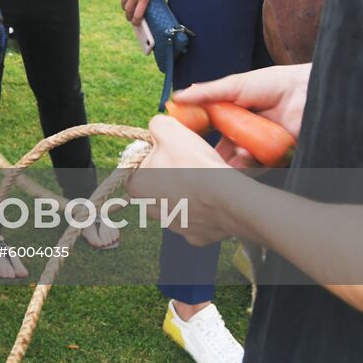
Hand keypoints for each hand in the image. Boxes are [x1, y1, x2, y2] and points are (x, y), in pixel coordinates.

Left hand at [127, 115, 241, 245]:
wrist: (227, 196)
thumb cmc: (193, 164)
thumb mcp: (168, 129)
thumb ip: (156, 125)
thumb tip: (157, 127)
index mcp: (136, 186)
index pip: (137, 165)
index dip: (154, 152)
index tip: (170, 148)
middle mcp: (150, 209)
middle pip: (158, 184)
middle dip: (171, 172)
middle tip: (190, 161)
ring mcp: (174, 225)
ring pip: (179, 201)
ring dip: (189, 190)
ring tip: (206, 178)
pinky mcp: (196, 236)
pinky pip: (199, 217)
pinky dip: (206, 207)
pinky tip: (214, 196)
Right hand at [172, 63, 308, 166]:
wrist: (305, 90)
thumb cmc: (272, 83)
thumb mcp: (233, 85)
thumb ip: (206, 93)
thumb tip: (176, 97)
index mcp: (232, 116)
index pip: (209, 130)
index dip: (196, 136)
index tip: (182, 139)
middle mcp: (244, 133)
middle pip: (221, 150)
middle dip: (210, 156)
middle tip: (199, 158)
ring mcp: (259, 146)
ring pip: (237, 162)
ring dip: (229, 160)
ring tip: (229, 151)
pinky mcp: (275, 157)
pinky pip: (258, 166)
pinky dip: (248, 163)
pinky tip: (244, 153)